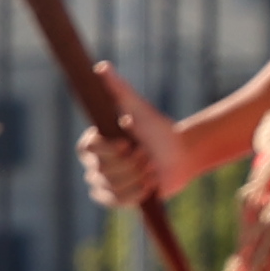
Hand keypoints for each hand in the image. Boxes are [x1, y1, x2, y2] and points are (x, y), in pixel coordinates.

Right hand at [77, 74, 187, 208]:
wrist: (181, 154)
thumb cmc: (159, 129)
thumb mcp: (139, 108)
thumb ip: (118, 89)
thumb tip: (100, 67)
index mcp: (94, 143)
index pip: (88, 150)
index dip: (109, 149)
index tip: (129, 142)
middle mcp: (94, 164)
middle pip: (102, 170)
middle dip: (131, 163)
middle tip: (147, 155)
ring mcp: (103, 184)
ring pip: (110, 188)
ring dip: (137, 177)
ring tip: (151, 168)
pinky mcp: (116, 200)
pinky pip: (117, 202)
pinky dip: (137, 193)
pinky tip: (149, 183)